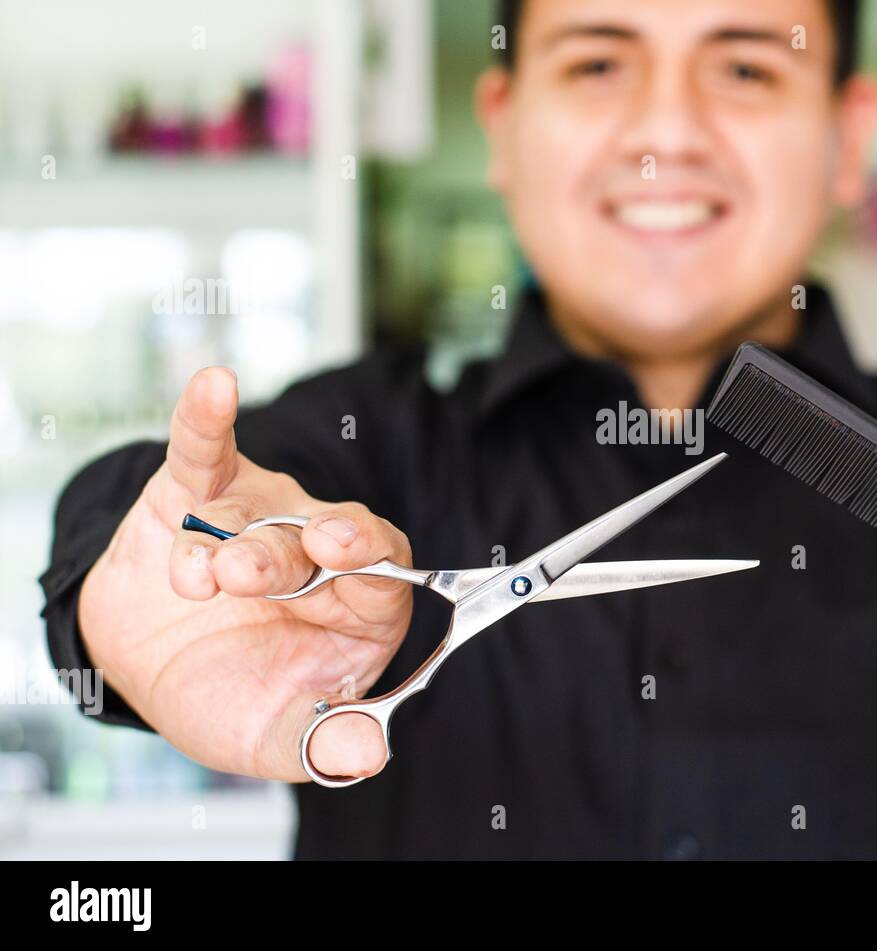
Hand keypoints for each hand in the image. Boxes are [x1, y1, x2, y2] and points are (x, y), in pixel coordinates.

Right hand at [78, 367, 412, 781]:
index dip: (371, 561)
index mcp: (358, 601)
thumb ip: (323, 740)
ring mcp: (260, 516)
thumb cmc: (232, 692)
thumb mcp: (278, 734)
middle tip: (252, 577)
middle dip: (286, 558)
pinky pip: (205, 451)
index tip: (350, 559)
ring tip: (205, 578)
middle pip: (322, 537)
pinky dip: (206, 419)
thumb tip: (368, 755)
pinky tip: (215, 386)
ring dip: (231, 540)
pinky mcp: (196, 494)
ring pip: (258, 513)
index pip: (385, 569)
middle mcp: (317, 550)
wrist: (150, 668)